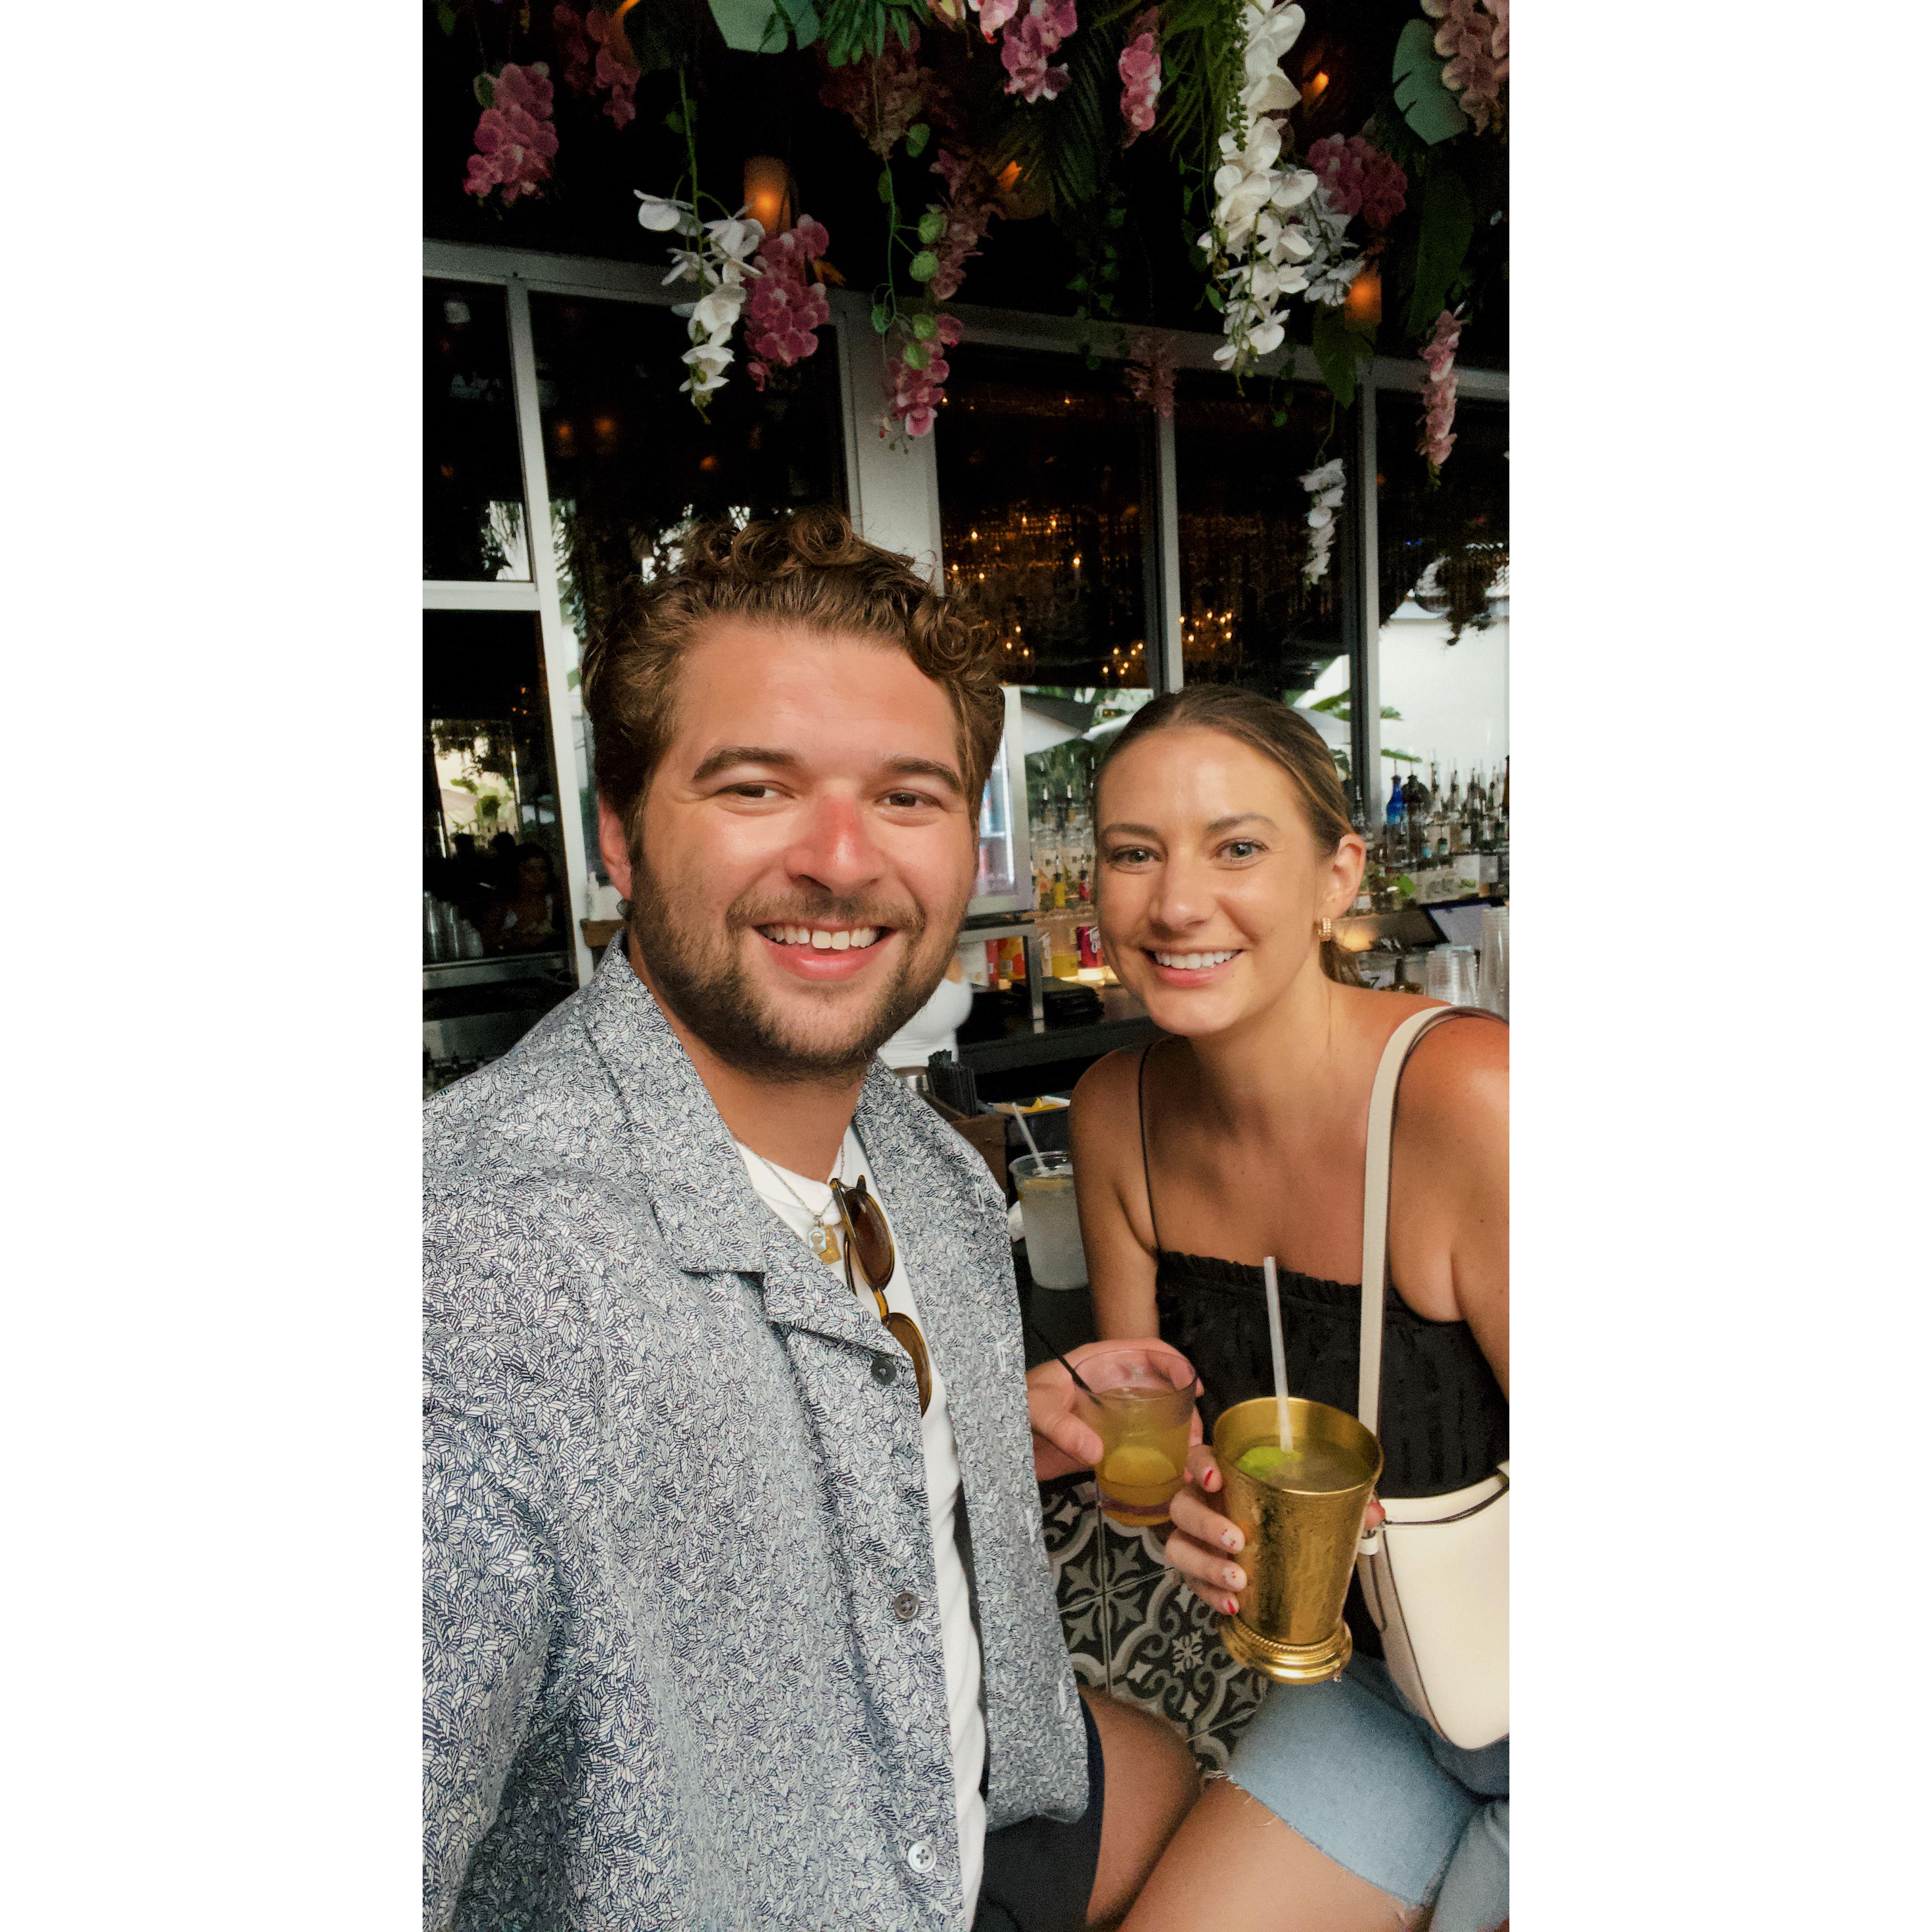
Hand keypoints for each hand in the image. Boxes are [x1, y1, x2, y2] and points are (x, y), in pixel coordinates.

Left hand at [1026, 1338, 1199, 1481]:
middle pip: (1160, 1389)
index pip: (1145, 1352)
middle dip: (1184, 1409)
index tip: (1192, 1387)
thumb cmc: (1012, 1407)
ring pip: (1155, 1420)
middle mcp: (1110, 1387)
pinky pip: (1138, 1449)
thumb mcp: (1034, 1409)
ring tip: (1191, 1462)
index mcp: (1098, 1364)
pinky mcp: (1104, 1445)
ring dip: (1177, 1438)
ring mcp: (1109, 1417)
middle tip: (1196, 1439)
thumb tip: (1096, 1450)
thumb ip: (1062, 1426)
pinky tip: (1172, 1478)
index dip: (1174, 1363)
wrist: (991, 1439)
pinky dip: (1157, 1462)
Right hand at [1163, 1451, 1387, 1616]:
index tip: (1216, 1478)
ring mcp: (1194, 1539)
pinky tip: (1234, 1605)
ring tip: (1238, 1581)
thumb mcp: (1314, 1505)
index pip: (1199, 1457)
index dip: (1201, 1465)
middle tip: (1238, 1540)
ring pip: (1180, 1547)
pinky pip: (1193, 1583)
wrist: (1277, 1553)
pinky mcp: (1197, 1571)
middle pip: (1184, 1506)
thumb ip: (1344, 1503)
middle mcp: (1201, 1503)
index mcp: (1225, 1477)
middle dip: (1207, 1524)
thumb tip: (1372, 1511)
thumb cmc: (1284, 1517)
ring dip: (1206, 1565)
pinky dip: (1211, 1596)